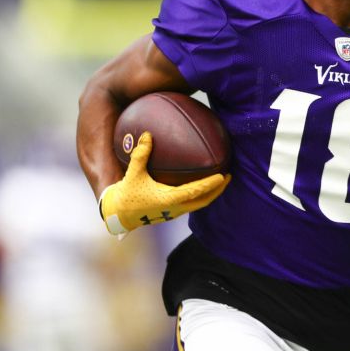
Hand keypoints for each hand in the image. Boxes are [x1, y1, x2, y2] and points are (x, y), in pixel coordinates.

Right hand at [98, 132, 229, 235]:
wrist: (120, 215)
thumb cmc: (127, 195)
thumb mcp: (133, 174)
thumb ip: (140, 155)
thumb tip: (148, 135)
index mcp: (169, 199)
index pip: (195, 192)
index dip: (210, 184)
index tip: (223, 176)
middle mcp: (175, 208)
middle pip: (204, 201)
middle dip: (218, 190)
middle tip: (229, 176)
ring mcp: (175, 212)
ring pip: (199, 204)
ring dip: (211, 193)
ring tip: (220, 180)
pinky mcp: (172, 212)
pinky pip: (192, 203)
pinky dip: (200, 194)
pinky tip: (201, 184)